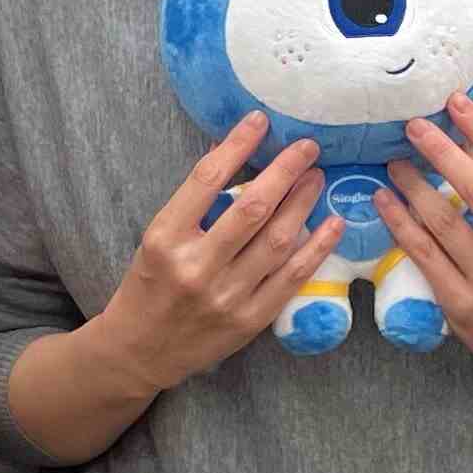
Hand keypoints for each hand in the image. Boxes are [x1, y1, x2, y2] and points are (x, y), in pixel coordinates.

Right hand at [85, 116, 336, 391]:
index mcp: (165, 238)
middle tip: (307, 147)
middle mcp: (195, 266)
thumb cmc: (149, 285)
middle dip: (285, 171)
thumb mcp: (157, 239)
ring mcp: (226, 296)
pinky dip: (316, 248)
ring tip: (317, 177)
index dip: (237, 145)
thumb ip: (195, 205)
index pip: (206, 180)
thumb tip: (236, 155)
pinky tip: (332, 224)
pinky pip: (291, 278)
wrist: (140, 351)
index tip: (260, 121)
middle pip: (252, 208)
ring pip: (277, 240)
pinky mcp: (250, 320)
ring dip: (304, 203)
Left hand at [379, 99, 472, 386]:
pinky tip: (384, 202)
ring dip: (412, 185)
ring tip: (393, 162)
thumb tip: (466, 141)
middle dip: (441, 151)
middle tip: (412, 126)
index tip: (455, 102)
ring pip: (443, 221)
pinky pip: (424, 255)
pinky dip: (400, 223)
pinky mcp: (463, 305)